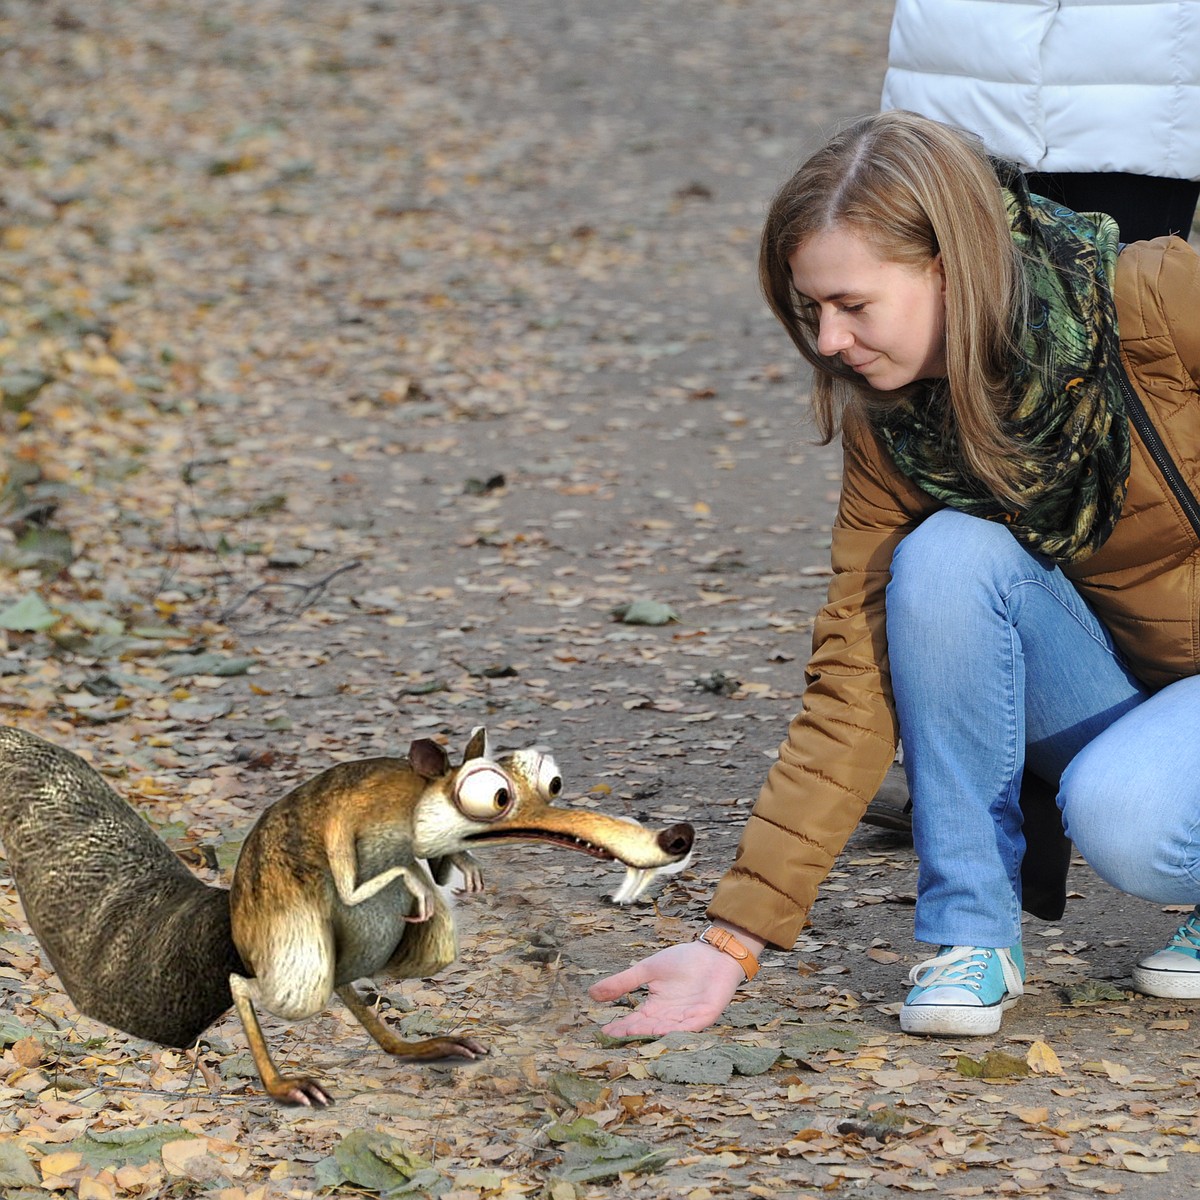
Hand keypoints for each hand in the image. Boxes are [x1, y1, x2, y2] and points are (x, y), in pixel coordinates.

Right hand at [587, 941, 745, 1036]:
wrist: (713, 952)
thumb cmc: (683, 960)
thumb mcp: (647, 969)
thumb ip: (623, 982)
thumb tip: (591, 993)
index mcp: (656, 1008)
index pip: (634, 1021)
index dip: (620, 1027)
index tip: (603, 1032)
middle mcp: (670, 1018)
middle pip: (648, 1029)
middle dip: (632, 1033)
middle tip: (615, 1037)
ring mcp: (688, 1019)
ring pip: (667, 1030)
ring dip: (651, 1033)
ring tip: (634, 1034)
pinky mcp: (705, 1015)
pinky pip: (691, 1026)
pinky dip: (679, 1029)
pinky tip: (666, 1030)